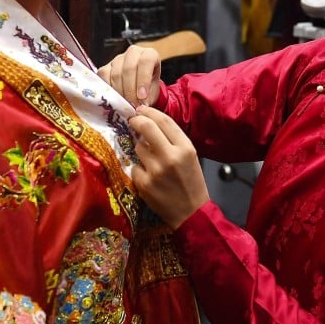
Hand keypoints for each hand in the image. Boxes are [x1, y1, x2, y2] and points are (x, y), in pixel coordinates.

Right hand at [98, 45, 161, 106]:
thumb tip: (141, 106)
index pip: (145, 61)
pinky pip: (103, 77)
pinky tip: (114, 99)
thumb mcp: (153, 91)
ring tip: (125, 105)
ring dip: (120, 92)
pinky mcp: (105, 67)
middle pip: (129, 69)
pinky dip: (108, 90)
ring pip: (116, 74)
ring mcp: (117, 59)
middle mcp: (133, 53)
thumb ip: (149, 97)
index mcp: (149, 54)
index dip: (144, 79)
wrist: (139, 86)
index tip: (142, 96)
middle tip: (133, 105)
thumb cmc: (148, 87)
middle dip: (130, 90)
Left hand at [128, 105, 208, 228]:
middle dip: (136, 121)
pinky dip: (139, 169)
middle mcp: (170, 156)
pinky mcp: (144, 184)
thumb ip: (173, 139)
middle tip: (133, 120)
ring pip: (137, 147)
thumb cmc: (191, 182)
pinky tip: (149, 177)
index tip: (141, 110)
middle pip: (146, 128)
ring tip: (151, 159)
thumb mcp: (190, 156)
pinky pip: (134, 166)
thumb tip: (150, 122)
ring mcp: (155, 170)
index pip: (164, 121)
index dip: (149, 112)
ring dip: (140, 149)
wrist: (191, 213)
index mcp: (185, 148)